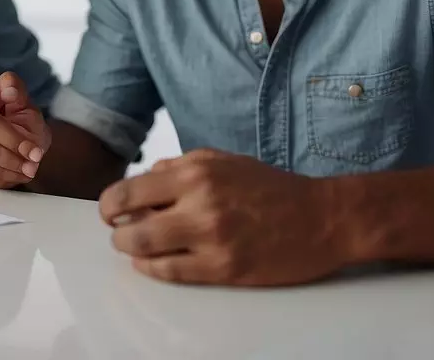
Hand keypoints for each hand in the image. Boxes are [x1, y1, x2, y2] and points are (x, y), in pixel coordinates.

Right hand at [0, 70, 50, 187]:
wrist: (25, 146)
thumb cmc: (25, 120)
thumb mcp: (28, 105)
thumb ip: (19, 95)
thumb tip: (10, 91)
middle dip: (14, 142)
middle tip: (35, 154)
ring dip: (13, 163)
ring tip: (32, 167)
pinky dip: (7, 175)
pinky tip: (20, 172)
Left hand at [99, 149, 346, 285]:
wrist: (323, 218)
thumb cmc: (272, 187)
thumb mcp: (223, 160)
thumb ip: (180, 166)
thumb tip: (144, 179)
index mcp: (195, 172)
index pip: (129, 191)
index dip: (110, 205)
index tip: (110, 212)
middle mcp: (199, 203)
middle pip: (130, 226)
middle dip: (116, 233)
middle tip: (119, 234)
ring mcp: (211, 238)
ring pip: (145, 252)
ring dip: (131, 252)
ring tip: (135, 250)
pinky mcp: (225, 268)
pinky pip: (172, 273)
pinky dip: (153, 270)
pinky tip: (154, 264)